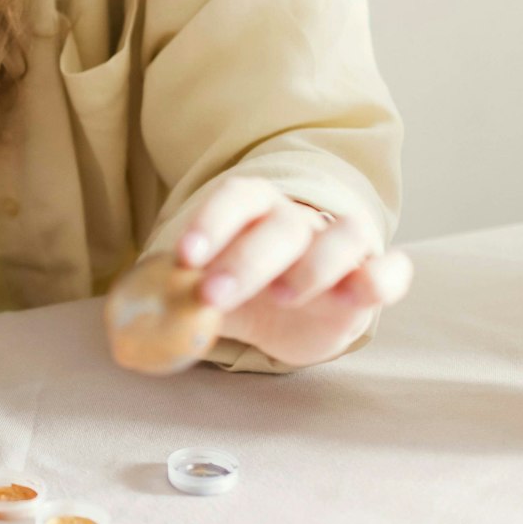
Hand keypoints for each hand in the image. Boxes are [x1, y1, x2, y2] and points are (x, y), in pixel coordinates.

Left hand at [175, 177, 413, 367]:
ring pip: (343, 236)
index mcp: (255, 210)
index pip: (236, 199)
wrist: (294, 303)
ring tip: (284, 296)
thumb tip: (131, 324)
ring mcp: (343, 246)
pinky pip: (391, 269)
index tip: (185, 256)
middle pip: (281, 226)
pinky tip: (360, 294)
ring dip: (315, 264)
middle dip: (245, 260)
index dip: (210, 223)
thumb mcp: (208, 290)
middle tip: (213, 294)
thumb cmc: (244, 285)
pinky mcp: (373, 277)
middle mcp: (300, 219)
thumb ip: (175, 299)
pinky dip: (383, 277)